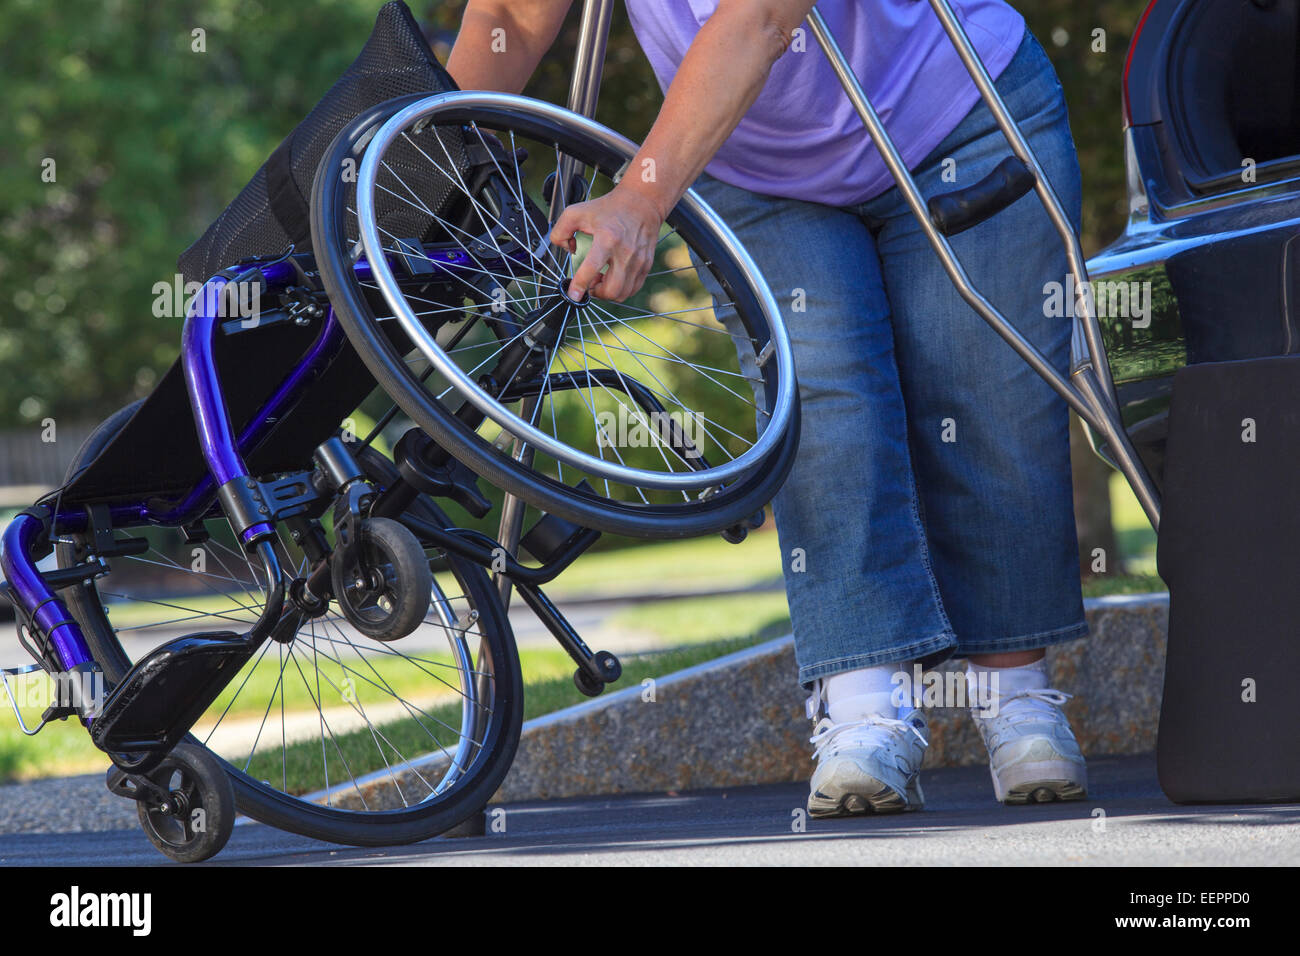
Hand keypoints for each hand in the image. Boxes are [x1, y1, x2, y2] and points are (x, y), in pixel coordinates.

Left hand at [549, 185, 664, 301]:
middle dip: (596, 293)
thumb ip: (561, 231)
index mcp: (607, 238)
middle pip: (611, 290)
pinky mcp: (646, 265)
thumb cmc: (608, 208)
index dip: (579, 285)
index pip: (591, 269)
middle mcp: (625, 252)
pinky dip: (620, 289)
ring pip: (622, 294)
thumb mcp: (577, 212)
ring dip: (607, 292)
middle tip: (589, 283)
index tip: (573, 295)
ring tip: (601, 279)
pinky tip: (613, 277)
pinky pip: (632, 289)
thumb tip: (566, 251)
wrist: (642, 202)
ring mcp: (638, 260)